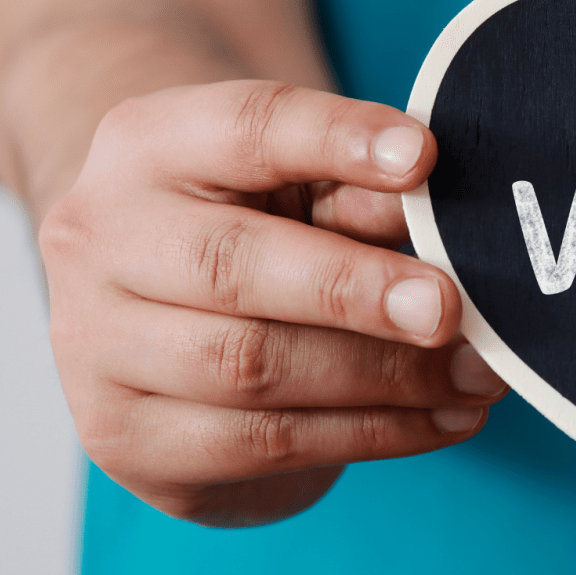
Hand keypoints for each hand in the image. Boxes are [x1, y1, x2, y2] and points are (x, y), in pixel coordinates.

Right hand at [40, 81, 508, 525]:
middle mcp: (99, 239)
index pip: (246, 130)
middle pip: (232, 265)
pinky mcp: (127, 441)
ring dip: (386, 378)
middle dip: (357, 291)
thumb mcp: (307, 190)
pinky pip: (264, 444)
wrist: (158, 318)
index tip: (424, 158)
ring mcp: (96, 346)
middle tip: (451, 310)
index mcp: (148, 145)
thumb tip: (451, 223)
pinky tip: (443, 421)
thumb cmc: (262, 232)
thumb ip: (364, 196)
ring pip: (250, 368)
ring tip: (479, 377)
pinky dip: (373, 435)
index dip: (338, 141)